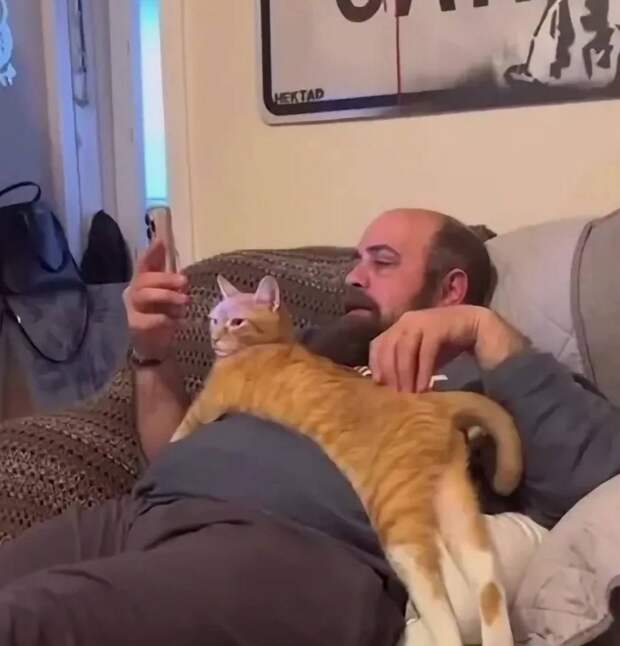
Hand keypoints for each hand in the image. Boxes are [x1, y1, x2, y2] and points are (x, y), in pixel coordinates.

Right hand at [123, 240, 188, 360]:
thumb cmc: (162, 317)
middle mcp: (133, 293)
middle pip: (144, 279)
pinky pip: (148, 319)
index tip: (161, 241)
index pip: (144, 265)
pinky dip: (165, 319)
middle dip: (165, 278)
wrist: (154, 347)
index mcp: (142, 283)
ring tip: (185, 301)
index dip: (151, 253)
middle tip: (185, 282)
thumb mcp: (170, 298)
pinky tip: (177, 321)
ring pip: (143, 295)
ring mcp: (132, 309)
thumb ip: (174, 284)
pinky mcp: (135, 326)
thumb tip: (182, 272)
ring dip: (167, 296)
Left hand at [369, 306, 527, 392]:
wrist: (476, 327)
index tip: (378, 386)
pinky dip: (423, 371)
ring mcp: (421, 321)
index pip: (377, 344)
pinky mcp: (438, 326)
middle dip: (390, 373)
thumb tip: (391, 387)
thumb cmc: (444, 344)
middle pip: (388, 347)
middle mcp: (406, 321)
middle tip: (394, 395)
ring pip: (404, 349)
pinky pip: (426, 351)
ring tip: (409, 394)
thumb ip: (406, 364)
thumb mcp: (420, 354)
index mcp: (398, 326)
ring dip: (405, 374)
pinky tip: (425, 388)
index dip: (375, 365)